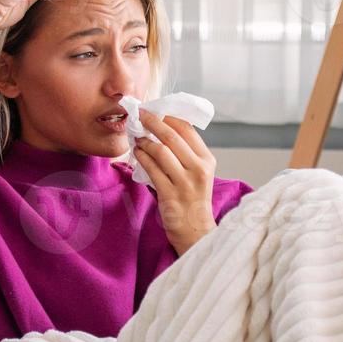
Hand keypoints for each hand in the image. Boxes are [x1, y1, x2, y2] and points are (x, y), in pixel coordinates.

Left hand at [135, 112, 218, 254]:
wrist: (195, 231)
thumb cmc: (193, 199)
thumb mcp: (198, 173)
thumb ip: (186, 153)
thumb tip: (162, 127)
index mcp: (207, 160)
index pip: (187, 128)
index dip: (168, 116)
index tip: (154, 110)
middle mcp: (198, 169)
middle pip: (171, 136)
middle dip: (152, 122)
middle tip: (139, 114)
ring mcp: (185, 183)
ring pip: (160, 151)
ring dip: (144, 141)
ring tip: (137, 137)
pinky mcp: (170, 195)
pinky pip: (151, 170)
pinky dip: (141, 158)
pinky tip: (136, 153)